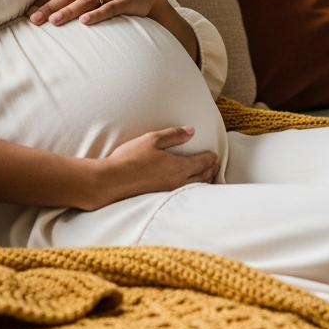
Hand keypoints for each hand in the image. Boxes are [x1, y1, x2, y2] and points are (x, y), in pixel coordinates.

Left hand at [28, 0, 165, 27]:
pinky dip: (96, 14)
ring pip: (87, 0)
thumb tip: (45, 3)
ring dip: (69, 10)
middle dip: (51, 6)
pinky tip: (85, 22)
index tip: (29, 11)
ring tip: (54, 21)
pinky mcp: (126, 0)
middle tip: (35, 19)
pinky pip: (109, 8)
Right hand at [93, 126, 218, 207]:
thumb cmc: (131, 158)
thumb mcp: (152, 139)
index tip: (216, 155)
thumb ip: (174, 135)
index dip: (210, 158)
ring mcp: (170, 192)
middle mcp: (178, 182)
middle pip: (202, 177)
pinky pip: (185, 193)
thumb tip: (191, 131)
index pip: (202, 163)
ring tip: (208, 176)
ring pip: (194, 188)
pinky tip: (188, 187)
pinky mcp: (161, 198)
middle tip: (216, 165)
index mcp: (179, 167)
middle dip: (211, 170)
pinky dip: (193, 189)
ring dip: (204, 181)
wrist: (112, 181)